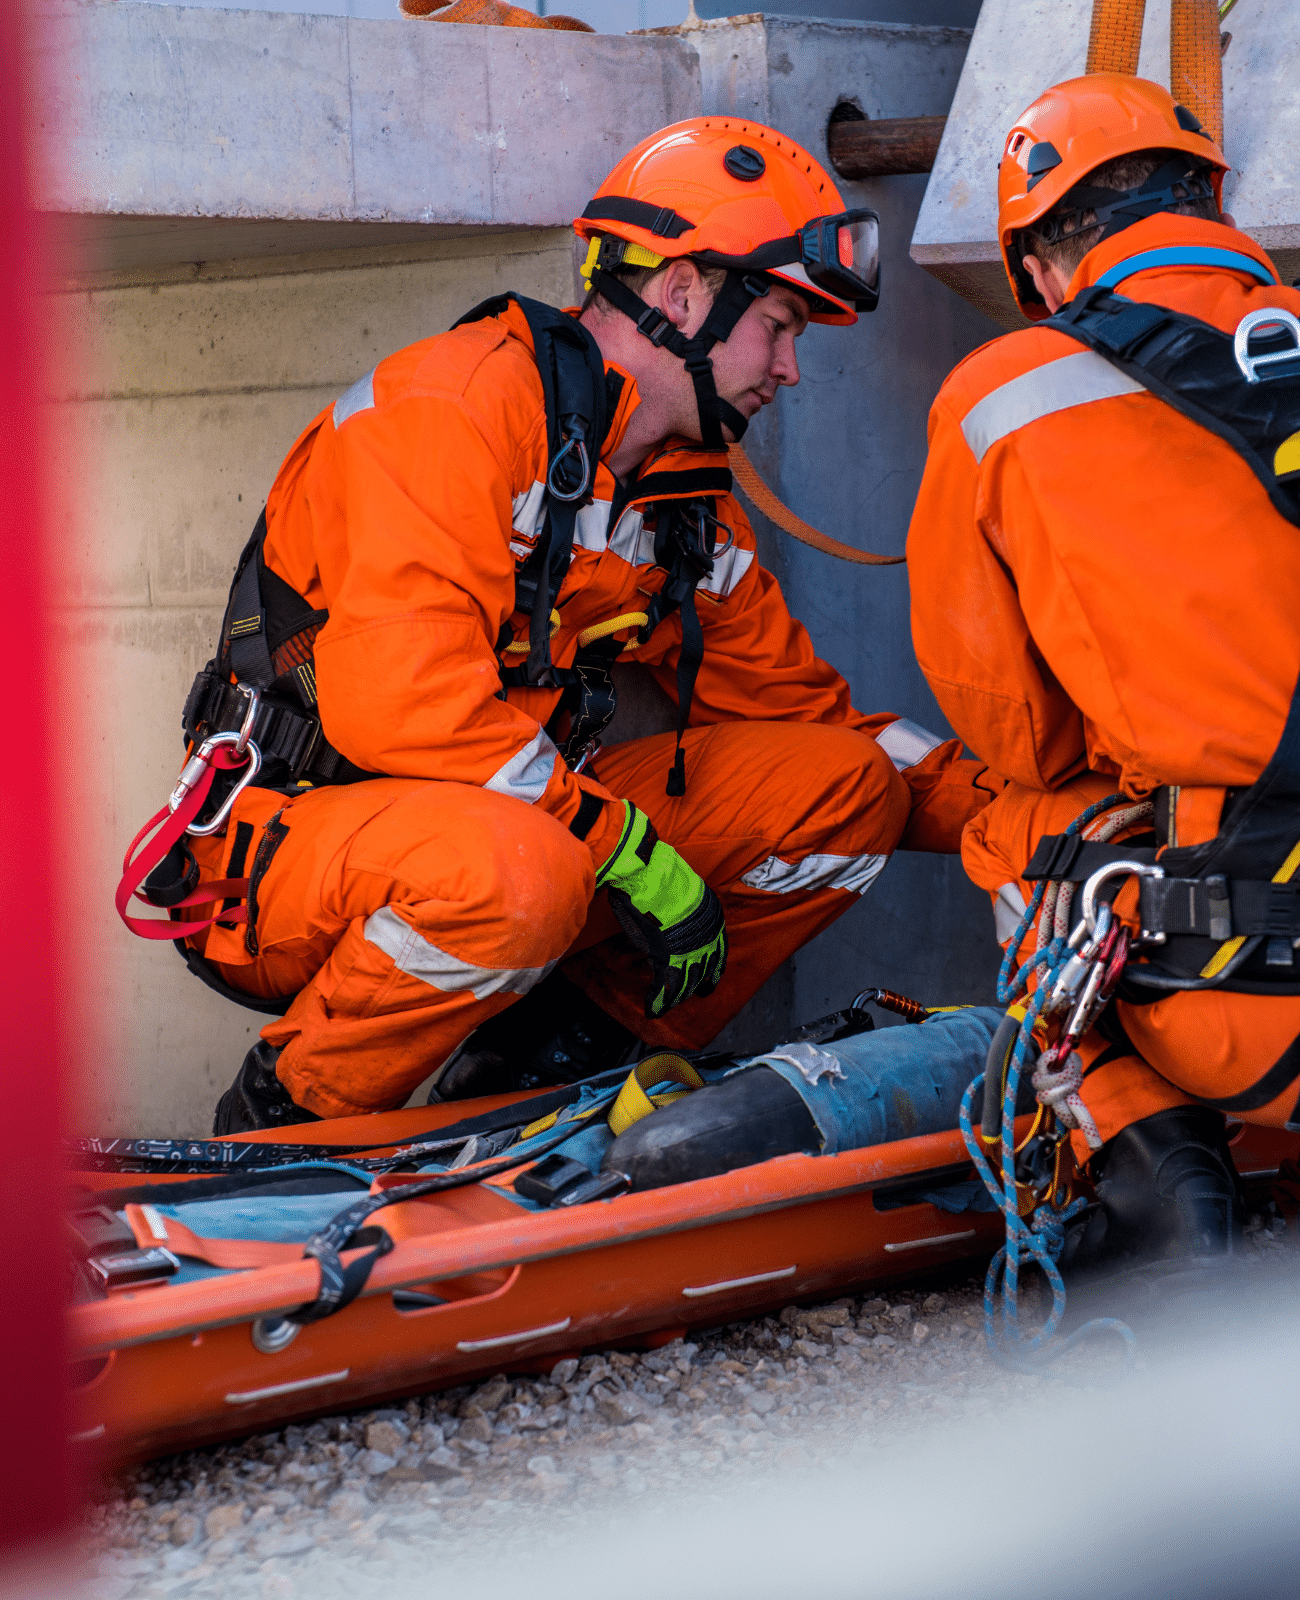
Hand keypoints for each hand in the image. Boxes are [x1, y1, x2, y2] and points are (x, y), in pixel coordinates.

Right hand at [596, 802, 726, 1015]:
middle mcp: (707, 937)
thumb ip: (681, 908)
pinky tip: (653, 1010)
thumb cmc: (661, 876)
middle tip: (701, 993)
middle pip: (707, 969)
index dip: (715, 963)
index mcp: (713, 918)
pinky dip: (658, 1001)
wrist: (652, 875)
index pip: (718, 948)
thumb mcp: (682, 891)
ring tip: (671, 1005)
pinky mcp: (668, 960)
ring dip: (678, 996)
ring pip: (687, 982)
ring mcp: (689, 951)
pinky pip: (664, 987)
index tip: (713, 974)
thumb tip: (674, 912)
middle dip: (702, 984)